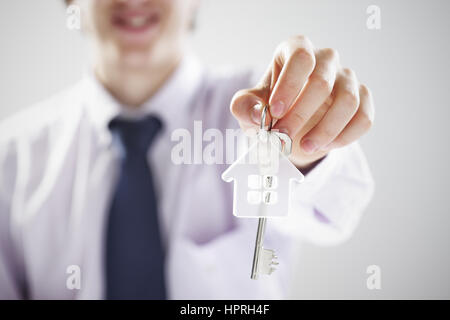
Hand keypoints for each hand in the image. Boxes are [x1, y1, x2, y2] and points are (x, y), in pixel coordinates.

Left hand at [230, 35, 373, 168]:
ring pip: (348, 101)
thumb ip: (244, 107)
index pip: (300, 57)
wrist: (292, 127)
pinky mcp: (362, 100)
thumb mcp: (249, 108)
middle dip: (300, 114)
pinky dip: (345, 136)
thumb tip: (258, 112)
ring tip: (305, 147)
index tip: (275, 112)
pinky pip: (364, 118)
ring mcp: (347, 79)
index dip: (289, 85)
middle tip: (283, 137)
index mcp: (296, 50)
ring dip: (326, 130)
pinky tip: (325, 146)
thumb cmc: (270, 109)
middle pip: (322, 81)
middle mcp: (325, 59)